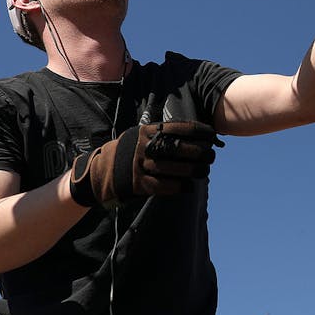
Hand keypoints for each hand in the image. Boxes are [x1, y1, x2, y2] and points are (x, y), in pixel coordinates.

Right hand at [69, 121, 221, 208]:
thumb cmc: (131, 150)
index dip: (200, 132)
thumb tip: (198, 135)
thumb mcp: (143, 135)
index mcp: (147, 131)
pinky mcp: (138, 183)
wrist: (102, 170)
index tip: (212, 135)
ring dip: (194, 171)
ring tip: (204, 171)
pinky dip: (180, 187)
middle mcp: (144, 146)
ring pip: (174, 168)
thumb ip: (164, 133)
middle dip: (200, 152)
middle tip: (212, 155)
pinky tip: (189, 187)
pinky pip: (164, 186)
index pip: (179, 128)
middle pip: (179, 148)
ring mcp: (140, 165)